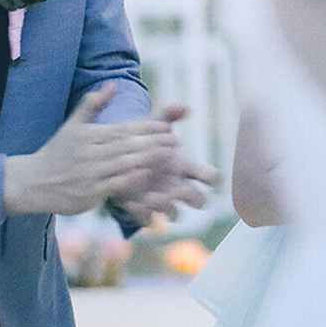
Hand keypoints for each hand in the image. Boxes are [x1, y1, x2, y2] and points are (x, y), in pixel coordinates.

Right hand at [3, 88, 192, 216]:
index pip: (124, 129)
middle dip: (155, 142)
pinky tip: (149, 174)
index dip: (147, 128)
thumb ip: (92, 104)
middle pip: (129, 145)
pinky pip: (116, 184)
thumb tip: (112, 84)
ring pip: (126, 163)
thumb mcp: (72, 126)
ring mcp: (90, 173)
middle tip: (177, 141)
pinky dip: (133, 178)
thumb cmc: (56, 153)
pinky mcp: (89, 192)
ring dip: (150, 159)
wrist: (31, 183)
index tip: (168, 127)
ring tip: (171, 156)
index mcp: (90, 135)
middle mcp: (91, 152)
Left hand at [115, 109, 219, 226]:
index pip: (211, 177)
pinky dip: (142, 213)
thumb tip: (186, 107)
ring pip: (175, 214)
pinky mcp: (141, 208)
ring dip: (165, 206)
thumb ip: (168, 114)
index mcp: (184, 167)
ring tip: (148, 196)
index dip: (211, 178)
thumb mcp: (152, 124)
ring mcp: (160, 199)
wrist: (114, 155)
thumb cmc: (140, 140)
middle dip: (191, 196)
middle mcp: (177, 186)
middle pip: (199, 200)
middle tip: (175, 188)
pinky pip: (148, 219)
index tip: (204, 176)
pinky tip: (131, 201)